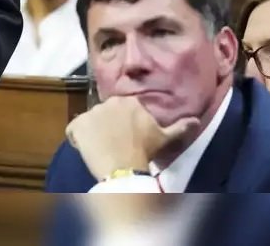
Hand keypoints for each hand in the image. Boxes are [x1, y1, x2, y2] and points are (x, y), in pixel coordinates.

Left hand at [64, 96, 198, 181]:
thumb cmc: (145, 150)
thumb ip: (180, 127)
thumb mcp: (165, 138)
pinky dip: (78, 140)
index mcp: (128, 102)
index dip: (124, 124)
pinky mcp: (75, 126)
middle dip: (108, 126)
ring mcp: (89, 113)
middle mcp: (107, 102)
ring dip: (93, 133)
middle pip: (105, 114)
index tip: (128, 137)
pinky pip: (74, 131)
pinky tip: (88, 150)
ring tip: (102, 149)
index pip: (122, 110)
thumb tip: (196, 120)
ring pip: (90, 123)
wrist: (123, 166)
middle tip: (115, 144)